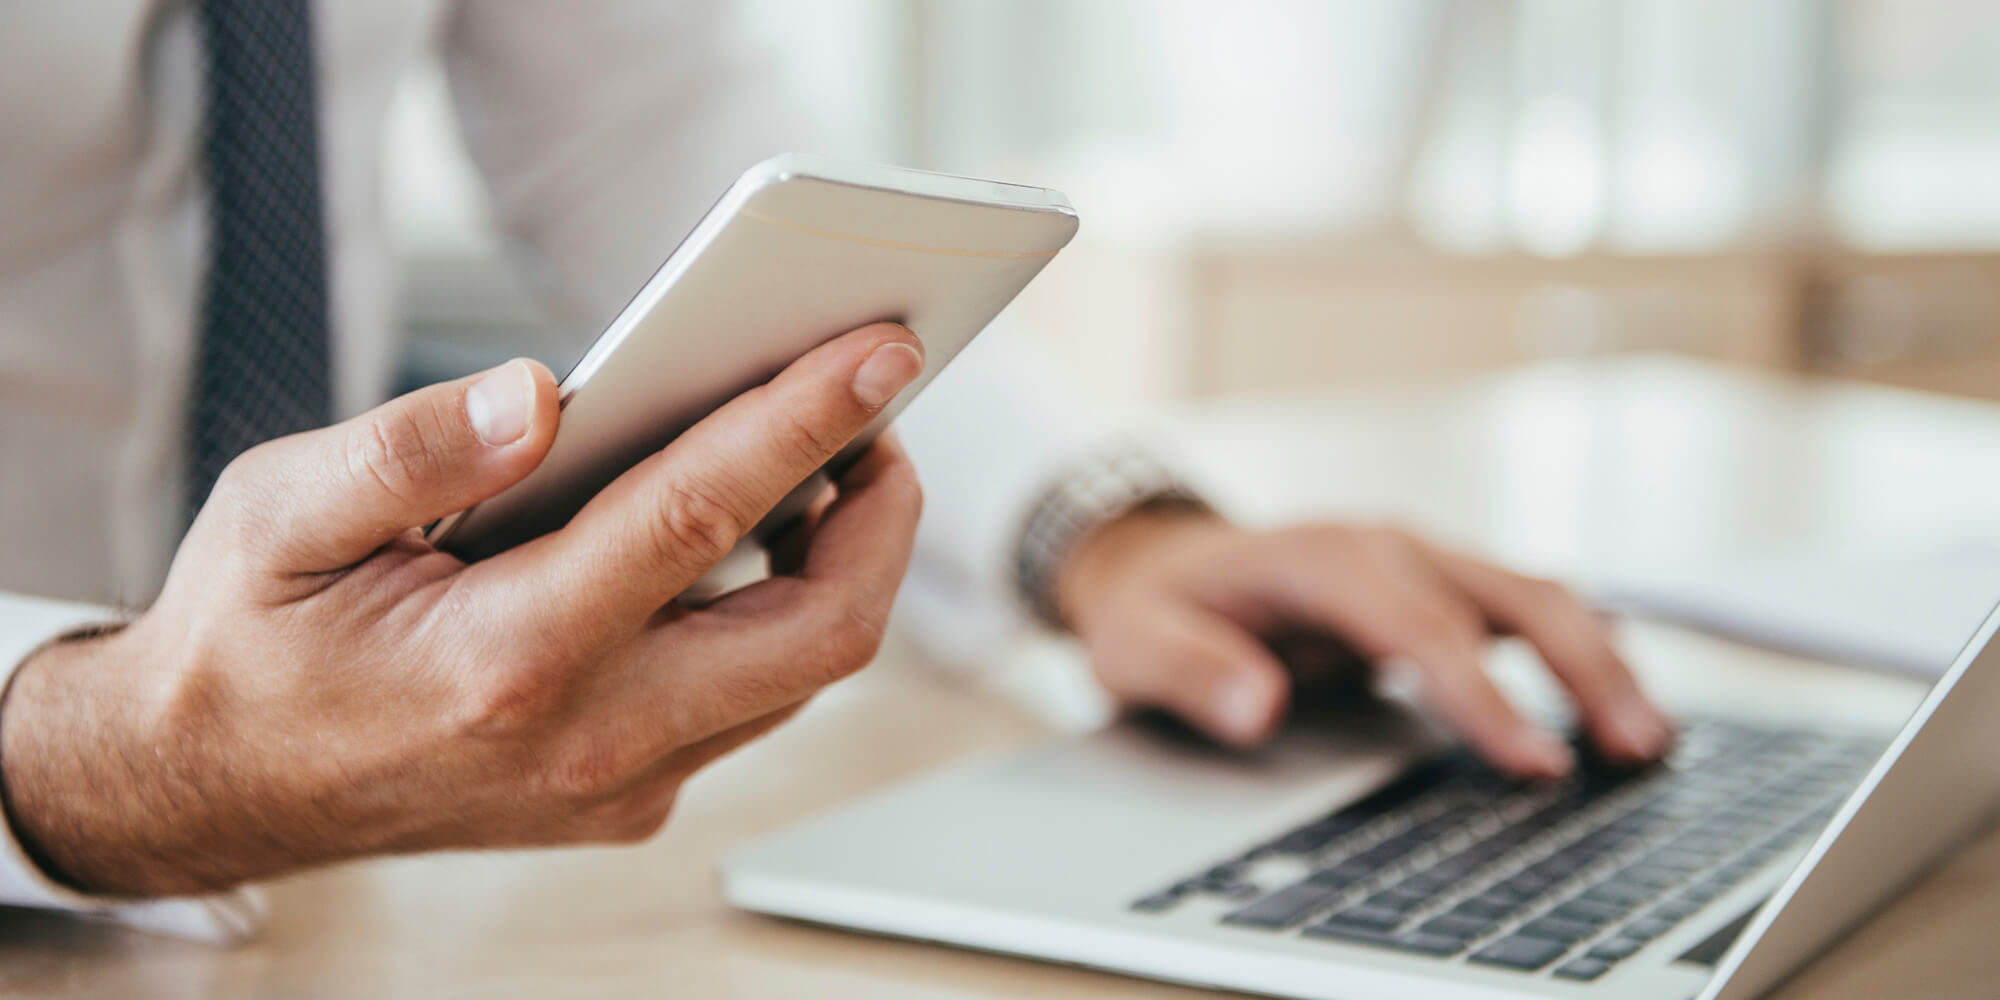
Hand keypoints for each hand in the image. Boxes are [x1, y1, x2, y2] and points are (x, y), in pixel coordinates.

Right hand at [0, 324, 926, 895]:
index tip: (883, 351)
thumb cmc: (247, 641)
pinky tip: (758, 541)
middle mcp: (589, 739)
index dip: (804, 424)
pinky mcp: (628, 800)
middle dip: (881, 518)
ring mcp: (619, 786)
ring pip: (800, 676)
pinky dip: (782, 617)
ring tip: (832, 463)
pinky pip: (751, 706)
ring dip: (843, 568)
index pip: (699, 519)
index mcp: (507, 657)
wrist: (208, 788)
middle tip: (880, 419)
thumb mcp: (280, 515)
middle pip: (817, 633)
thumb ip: (412, 448)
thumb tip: (538, 391)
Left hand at [1056, 511, 1671, 777]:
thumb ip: (1194, 672)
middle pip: (1508, 594)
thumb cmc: (1157, 607)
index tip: (1531, 761)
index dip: (1482, 694)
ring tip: (1650, 738)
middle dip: (1579, 669)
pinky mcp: (1440, 582)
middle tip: (1632, 748)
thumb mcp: (1139, 643)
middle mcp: (1388, 545)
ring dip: (1598, 659)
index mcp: (1322, 556)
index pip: (1419, 626)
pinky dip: (1581, 648)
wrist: (1162, 560)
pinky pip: (1527, 606)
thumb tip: (1257, 707)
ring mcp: (1422, 558)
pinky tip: (1619, 700)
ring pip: (1535, 594)